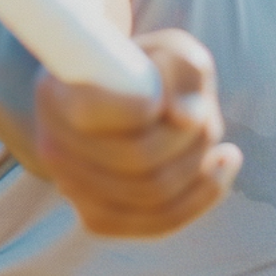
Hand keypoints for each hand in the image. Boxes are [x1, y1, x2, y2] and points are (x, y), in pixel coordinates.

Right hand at [33, 28, 242, 236]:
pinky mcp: (96, 215)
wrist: (123, 98)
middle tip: (208, 118)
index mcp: (59, 93)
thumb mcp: (173, 51)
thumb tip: (188, 118)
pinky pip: (153, 224)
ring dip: (199, 168)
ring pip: (152, 198)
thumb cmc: (152, 69)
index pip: (99, 113)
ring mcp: (70, 186)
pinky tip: (221, 169)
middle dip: (190, 140)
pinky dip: (198, 199)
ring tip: (214, 139)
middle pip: (139, 161)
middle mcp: (54, 144)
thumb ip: (184, 71)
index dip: (147, 111)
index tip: (176, 100)